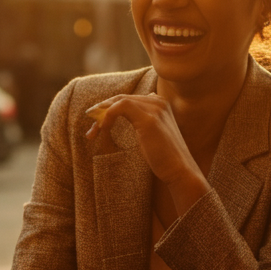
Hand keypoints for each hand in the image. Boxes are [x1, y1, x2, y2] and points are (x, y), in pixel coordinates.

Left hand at [85, 94, 209, 215]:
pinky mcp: (148, 118)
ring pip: (119, 101)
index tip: (97, 125)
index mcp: (159, 103)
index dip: (109, 110)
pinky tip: (103, 130)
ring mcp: (155, 108)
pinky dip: (107, 117)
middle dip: (102, 112)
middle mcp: (157, 101)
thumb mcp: (151, 135)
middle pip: (121, 99)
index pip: (127, 99)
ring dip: (102, 116)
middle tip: (91, 130)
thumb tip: (122, 118)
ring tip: (93, 132)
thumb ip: (142, 123)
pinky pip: (120, 107)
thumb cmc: (164, 158)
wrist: (179, 170)